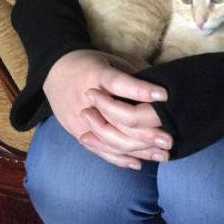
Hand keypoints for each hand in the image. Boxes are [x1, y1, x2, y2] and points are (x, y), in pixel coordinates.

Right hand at [42, 49, 171, 168]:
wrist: (54, 73)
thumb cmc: (91, 64)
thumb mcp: (111, 60)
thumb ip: (133, 73)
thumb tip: (163, 86)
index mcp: (96, 75)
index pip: (119, 83)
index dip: (140, 90)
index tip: (164, 96)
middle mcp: (86, 99)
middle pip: (117, 120)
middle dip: (145, 132)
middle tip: (170, 138)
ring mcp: (80, 119)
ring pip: (111, 140)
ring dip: (139, 150)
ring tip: (162, 154)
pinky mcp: (77, 133)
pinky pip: (100, 150)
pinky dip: (120, 159)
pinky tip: (139, 163)